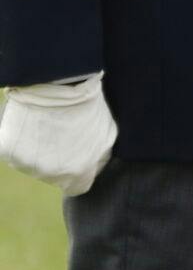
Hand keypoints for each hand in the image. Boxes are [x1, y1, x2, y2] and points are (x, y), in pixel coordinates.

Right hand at [0, 72, 117, 195]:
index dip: (80, 172)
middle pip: (54, 176)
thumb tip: (93, 167)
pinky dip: (21, 140)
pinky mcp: (7, 151)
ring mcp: (26, 163)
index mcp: (77, 172)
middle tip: (62, 133)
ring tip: (48, 124)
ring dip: (39, 150)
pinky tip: (31, 122)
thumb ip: (99, 158)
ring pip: (33, 164)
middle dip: (59, 159)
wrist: (57, 82)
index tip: (78, 157)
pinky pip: (15, 150)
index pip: (78, 187)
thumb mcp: (106, 133)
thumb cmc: (87, 105)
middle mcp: (50, 174)